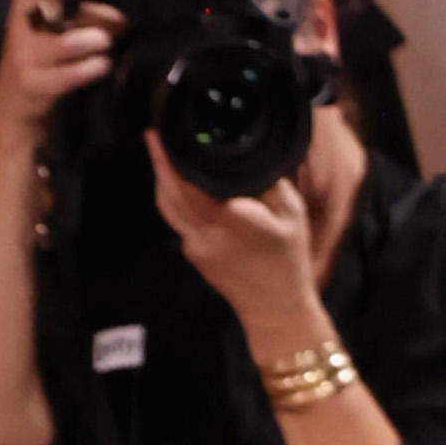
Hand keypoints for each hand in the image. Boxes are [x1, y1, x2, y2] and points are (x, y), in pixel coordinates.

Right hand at [0, 0, 120, 139]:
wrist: (13, 112)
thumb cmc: (42, 62)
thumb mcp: (53, 27)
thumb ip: (78, 7)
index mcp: (26, 1)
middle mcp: (22, 22)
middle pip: (65, 2)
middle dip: (102, 11)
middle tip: (123, 21)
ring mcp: (26, 55)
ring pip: (73, 41)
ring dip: (99, 42)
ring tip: (106, 46)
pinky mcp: (36, 85)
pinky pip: (74, 73)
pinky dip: (94, 68)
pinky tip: (102, 67)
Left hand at [148, 126, 330, 347]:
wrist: (277, 311)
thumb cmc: (289, 261)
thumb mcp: (291, 212)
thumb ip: (268, 182)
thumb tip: (249, 157)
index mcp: (226, 218)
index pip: (184, 182)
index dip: (165, 157)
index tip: (156, 133)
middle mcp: (202, 232)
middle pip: (167, 193)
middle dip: (158, 164)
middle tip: (155, 137)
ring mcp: (194, 247)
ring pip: (167, 207)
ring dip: (163, 182)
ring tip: (165, 158)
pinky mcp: (195, 256)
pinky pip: (178, 220)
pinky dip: (176, 200)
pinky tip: (185, 187)